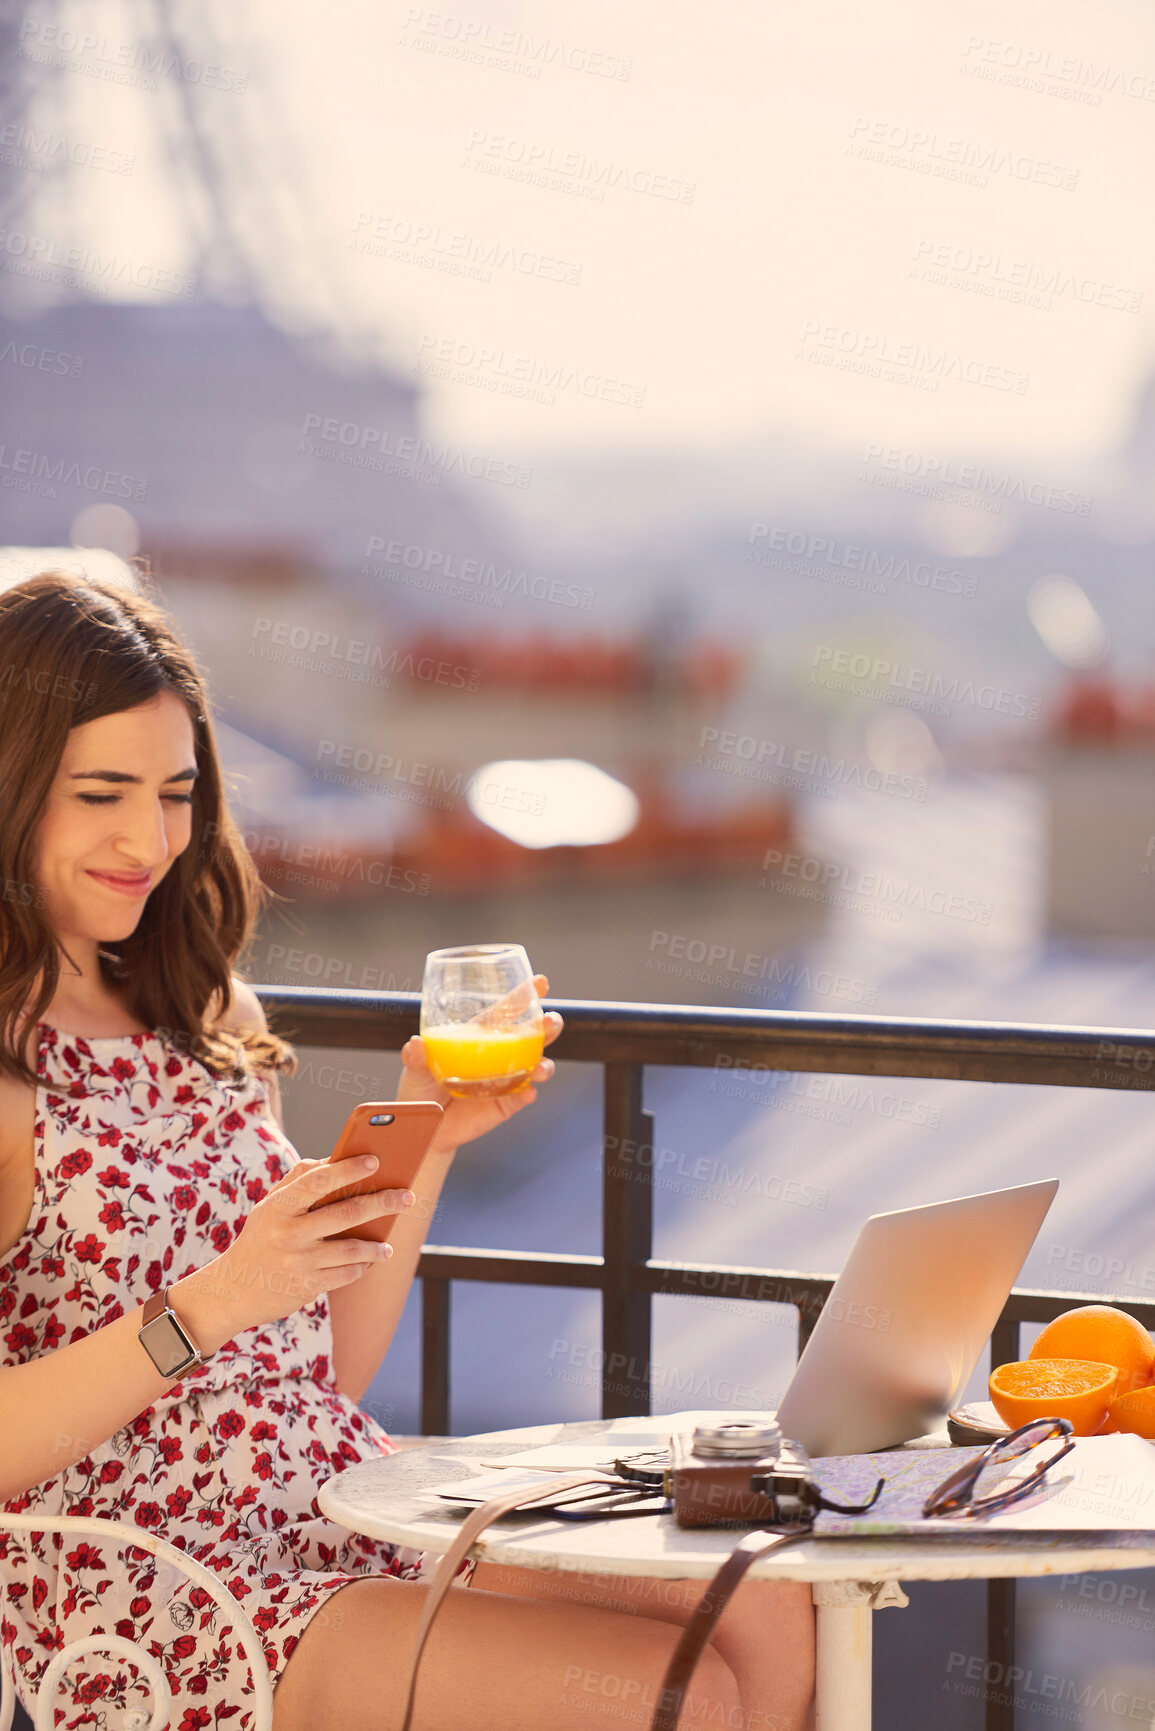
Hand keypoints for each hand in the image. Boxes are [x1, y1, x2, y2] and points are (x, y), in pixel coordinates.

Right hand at [175, 1157, 417, 1350]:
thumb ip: (299, 1182)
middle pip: (346, 1213)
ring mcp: (299, 1262)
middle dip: (383, 1202)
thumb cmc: (260, 1239)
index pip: (318, 1180)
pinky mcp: (307, 1287)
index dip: (348, 1169)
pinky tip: (368, 1262)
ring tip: (388, 1244)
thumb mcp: (269, 1207)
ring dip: (377, 1246)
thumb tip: (336, 1161)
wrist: (231, 1291)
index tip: (376, 1160)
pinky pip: (346, 1274)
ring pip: (352, 1248)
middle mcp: (290, 1233)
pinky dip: (361, 1267)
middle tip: (407, 1196)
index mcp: (279, 1207)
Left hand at [398, 972, 561, 1154]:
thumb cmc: (420, 1091)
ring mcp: (506, 1080)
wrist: (425, 1129)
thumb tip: (415, 1044)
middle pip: (531, 1036)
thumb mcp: (415, 1071)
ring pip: (536, 1066)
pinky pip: (523, 1097)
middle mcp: (499, 1055)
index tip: (541, 982)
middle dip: (547, 1026)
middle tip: (551, 1022)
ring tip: (542, 1069)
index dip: (524, 996)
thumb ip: (416, 1058)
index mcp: (479, 1037)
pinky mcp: (507, 1104)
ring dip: (544, 1065)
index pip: (505, 1012)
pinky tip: (528, 1092)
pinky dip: (528, 1094)